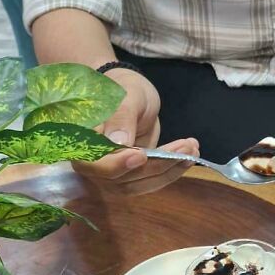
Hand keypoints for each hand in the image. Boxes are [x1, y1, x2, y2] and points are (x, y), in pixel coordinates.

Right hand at [74, 68, 199, 195]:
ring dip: (168, 171)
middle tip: (186, 147)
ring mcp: (111, 174)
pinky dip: (170, 171)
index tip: (141, 155)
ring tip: (192, 150)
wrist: (131, 95)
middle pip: (120, 179)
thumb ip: (120, 118)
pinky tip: (189, 157)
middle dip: (155, 165)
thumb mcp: (126, 96)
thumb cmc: (123, 89)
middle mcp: (93, 164)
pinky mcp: (130, 177)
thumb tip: (119, 143)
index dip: (116, 165)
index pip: (94, 163)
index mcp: (82, 142)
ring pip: (138, 184)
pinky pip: (149, 182)